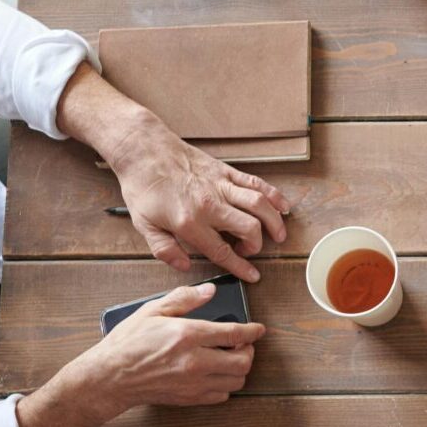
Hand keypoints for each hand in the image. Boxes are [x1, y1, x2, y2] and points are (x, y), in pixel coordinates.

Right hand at [80, 281, 264, 412]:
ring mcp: (194, 383)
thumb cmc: (127, 343)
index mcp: (187, 335)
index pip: (235, 333)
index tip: (258, 329)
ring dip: (239, 369)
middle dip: (249, 351)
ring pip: (237, 381)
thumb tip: (209, 291)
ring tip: (230, 358)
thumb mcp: (152, 311)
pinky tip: (216, 374)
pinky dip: (226, 385)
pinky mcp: (190, 398)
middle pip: (243, 361)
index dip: (252, 331)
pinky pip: (222, 395)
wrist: (110, 377)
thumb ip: (183, 299)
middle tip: (242, 344)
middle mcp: (195, 361)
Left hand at [108, 111, 290, 281]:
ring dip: (274, 222)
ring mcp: (221, 185)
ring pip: (259, 205)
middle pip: (249, 228)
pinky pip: (256, 184)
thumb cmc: (143, 187)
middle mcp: (210, 204)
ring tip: (279, 235)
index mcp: (189, 222)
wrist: (144, 151)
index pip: (221, 250)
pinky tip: (283, 207)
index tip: (252, 275)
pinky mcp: (226, 171)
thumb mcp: (143, 224)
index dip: (240, 266)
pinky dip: (274, 195)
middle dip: (256, 245)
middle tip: (250, 250)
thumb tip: (184, 266)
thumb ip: (164, 249)